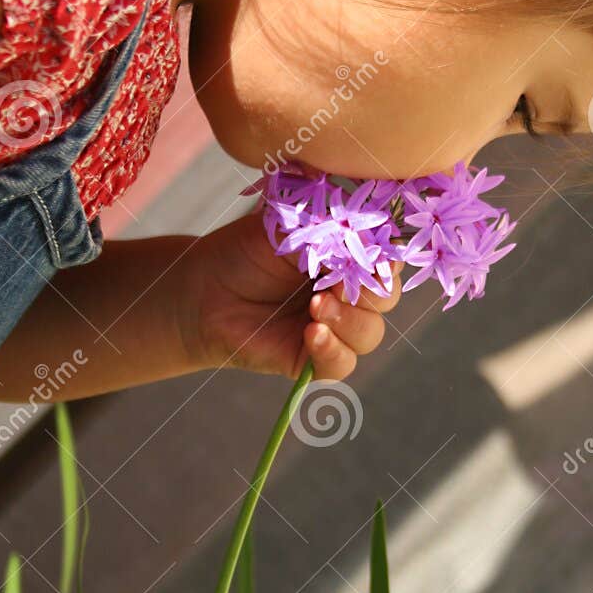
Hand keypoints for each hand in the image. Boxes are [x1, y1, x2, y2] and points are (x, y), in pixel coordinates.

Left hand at [178, 208, 401, 383]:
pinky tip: (313, 333)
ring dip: (349, 320)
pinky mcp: (312, 358)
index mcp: (349, 259)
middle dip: (370, 291)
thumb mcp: (289, 227)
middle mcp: (348, 295)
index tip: (370, 253)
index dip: (385, 260)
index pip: (387, 261)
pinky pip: (342, 364)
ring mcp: (333, 328)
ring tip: (315, 306)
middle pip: (386, 299)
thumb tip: (364, 230)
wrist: (205, 289)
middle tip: (337, 283)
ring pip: (369, 334)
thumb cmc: (246, 251)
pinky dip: (333, 350)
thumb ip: (328, 227)